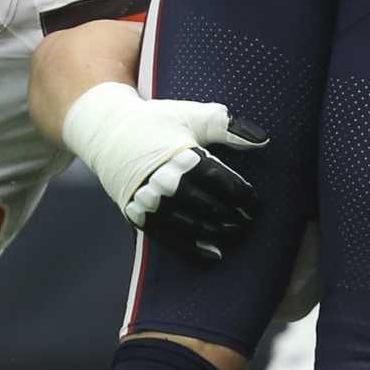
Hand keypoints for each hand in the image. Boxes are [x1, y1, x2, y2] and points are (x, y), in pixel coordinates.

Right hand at [124, 113, 265, 265]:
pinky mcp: (138, 215)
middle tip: (250, 220)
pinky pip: (170, 238)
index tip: (254, 201)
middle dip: (234, 216)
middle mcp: (165, 183)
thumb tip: (262, 139)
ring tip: (236, 232)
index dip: (242, 195)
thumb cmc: (156, 121)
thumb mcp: (191, 115)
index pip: (221, 182)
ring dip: (218, 232)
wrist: (107, 133)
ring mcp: (149, 202)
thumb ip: (229, 127)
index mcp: (181, 156)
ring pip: (192, 226)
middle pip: (209, 208)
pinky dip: (194, 248)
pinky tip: (213, 254)